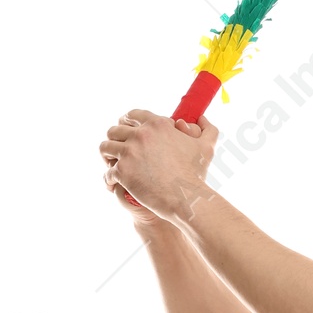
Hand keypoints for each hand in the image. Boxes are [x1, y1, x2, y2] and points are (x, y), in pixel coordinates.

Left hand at [100, 110, 216, 223]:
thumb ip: (207, 128)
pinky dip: (109, 179)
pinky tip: (113, 183)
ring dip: (107, 156)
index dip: (126, 122)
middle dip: (115, 139)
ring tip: (111, 164)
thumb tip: (202, 118)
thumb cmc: (197, 173)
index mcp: (156, 124)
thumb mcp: (206, 146)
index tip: (126, 129)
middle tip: (118, 150)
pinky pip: (107, 172)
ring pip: (105, 147)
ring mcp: (129, 153)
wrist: (186, 197)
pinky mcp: (122, 171)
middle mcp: (140, 135)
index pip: (132, 115)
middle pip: (115, 130)